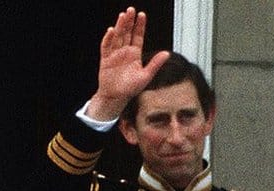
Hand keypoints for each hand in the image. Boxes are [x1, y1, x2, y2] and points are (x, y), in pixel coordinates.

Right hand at [86, 6, 170, 120]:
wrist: (116, 98)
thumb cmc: (131, 88)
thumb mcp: (146, 76)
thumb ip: (155, 64)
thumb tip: (167, 53)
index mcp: (135, 54)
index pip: (138, 36)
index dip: (140, 26)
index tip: (142, 15)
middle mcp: (125, 52)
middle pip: (127, 33)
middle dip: (129, 21)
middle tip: (131, 10)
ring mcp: (114, 54)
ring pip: (117, 37)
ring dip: (119, 26)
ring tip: (122, 16)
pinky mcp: (105, 59)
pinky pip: (106, 47)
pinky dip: (108, 39)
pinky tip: (111, 31)